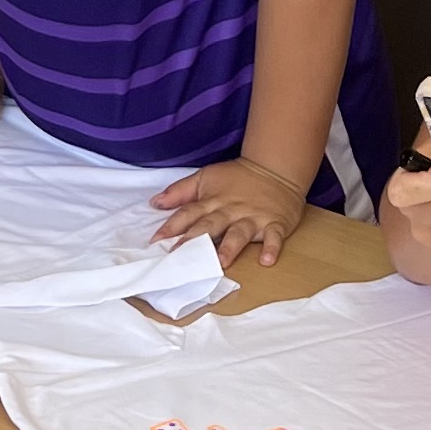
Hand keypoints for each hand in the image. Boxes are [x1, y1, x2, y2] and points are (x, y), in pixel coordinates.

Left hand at [154, 156, 312, 268]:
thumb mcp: (206, 177)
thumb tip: (155, 203)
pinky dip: (272, 247)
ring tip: (221, 261)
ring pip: (240, 233)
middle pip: (211, 225)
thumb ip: (180, 191)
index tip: (157, 241)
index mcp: (213, 201)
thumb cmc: (237, 177)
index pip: (189, 213)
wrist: (275, 168)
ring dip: (230, 247)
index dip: (173, 226)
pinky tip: (267, 260)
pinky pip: (274, 236)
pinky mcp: (275, 223)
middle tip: (181, 257)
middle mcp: (231, 210)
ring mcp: (254, 217)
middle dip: (195, 240)